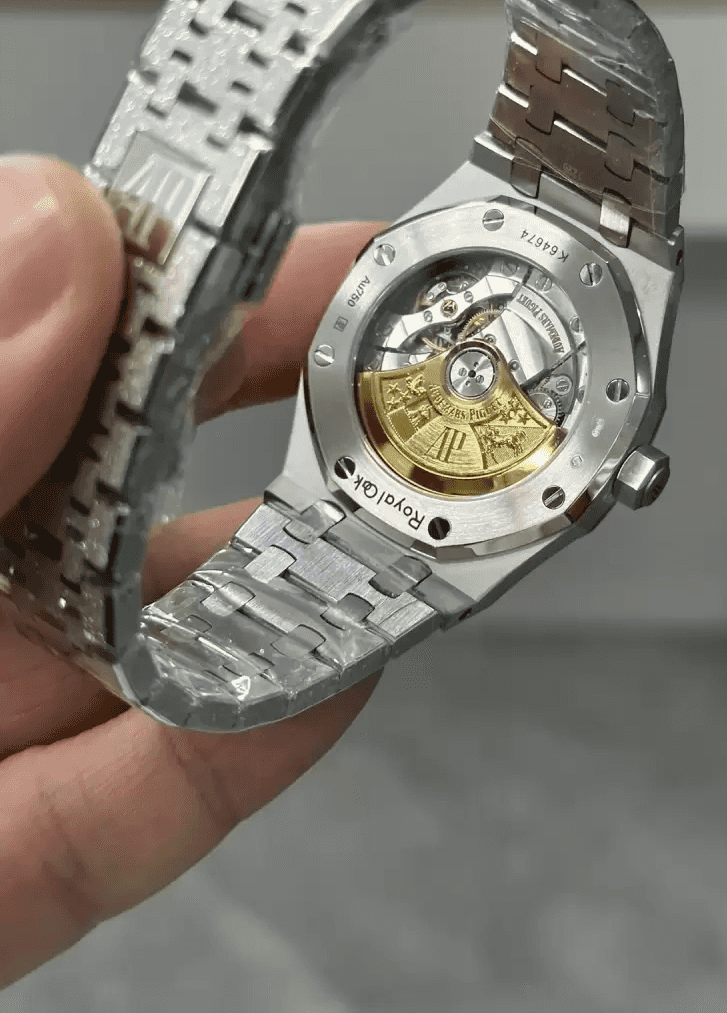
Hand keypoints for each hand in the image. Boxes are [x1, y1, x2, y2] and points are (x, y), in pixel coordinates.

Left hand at [0, 155, 382, 989]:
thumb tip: (49, 237)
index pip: (2, 313)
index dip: (134, 257)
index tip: (258, 214)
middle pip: (88, 461)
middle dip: (256, 393)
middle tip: (383, 345)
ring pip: (127, 639)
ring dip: (284, 578)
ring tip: (393, 514)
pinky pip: (123, 807)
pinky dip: (242, 745)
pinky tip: (336, 667)